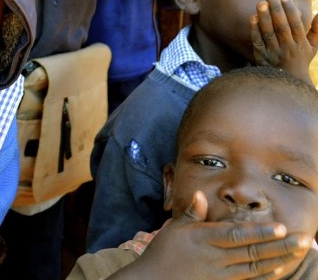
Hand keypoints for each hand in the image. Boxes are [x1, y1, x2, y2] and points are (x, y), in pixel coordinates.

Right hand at [117, 191, 311, 278]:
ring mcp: (220, 274)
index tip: (280, 227)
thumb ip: (191, 213)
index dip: (259, 232)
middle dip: (280, 246)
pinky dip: (266, 275)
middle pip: (252, 252)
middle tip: (305, 240)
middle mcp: (215, 258)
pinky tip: (280, 269)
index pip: (236, 235)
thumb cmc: (162, 253)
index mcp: (203, 240)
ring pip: (256, 267)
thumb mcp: (173, 229)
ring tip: (299, 251)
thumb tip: (200, 194)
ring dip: (279, 259)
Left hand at [250, 0, 317, 83]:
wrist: (289, 83)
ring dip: (264, 18)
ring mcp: (274, 53)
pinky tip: (252, 18)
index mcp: (301, 44)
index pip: (295, 24)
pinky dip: (255, 30)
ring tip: (260, 3)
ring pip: (269, 33)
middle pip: (281, 26)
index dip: (290, 10)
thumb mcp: (313, 47)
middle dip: (276, 9)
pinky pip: (258, 42)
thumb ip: (317, 31)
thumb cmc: (301, 61)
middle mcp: (288, 47)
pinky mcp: (262, 57)